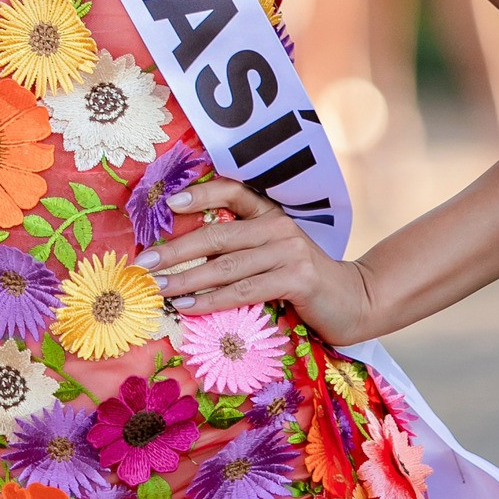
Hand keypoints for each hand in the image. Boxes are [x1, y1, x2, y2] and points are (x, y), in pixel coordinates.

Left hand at [135, 178, 376, 348]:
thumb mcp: (272, 255)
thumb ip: (240, 249)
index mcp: (270, 214)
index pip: (232, 192)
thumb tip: (183, 257)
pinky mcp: (296, 279)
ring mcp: (289, 251)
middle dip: (175, 250)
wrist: (354, 301)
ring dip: (186, 279)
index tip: (169, 203)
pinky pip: (244, 290)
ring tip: (158, 287)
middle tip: (144, 262)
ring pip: (226, 266)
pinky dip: (213, 300)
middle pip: (217, 235)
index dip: (201, 194)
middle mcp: (278, 226)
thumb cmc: (303, 281)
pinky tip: (189, 306)